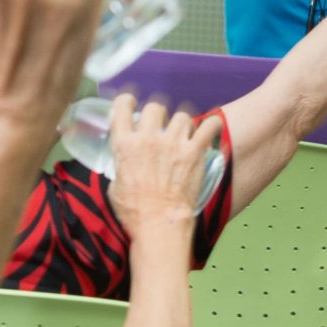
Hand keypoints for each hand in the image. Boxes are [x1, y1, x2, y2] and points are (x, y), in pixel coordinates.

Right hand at [104, 94, 221, 241]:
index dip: (127, 102)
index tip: (132, 104)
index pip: (122, 107)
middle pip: (154, 108)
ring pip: (181, 116)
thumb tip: (126, 161)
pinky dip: (211, 125)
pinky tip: (210, 129)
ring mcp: (173, 143)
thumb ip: (121, 166)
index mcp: (124, 145)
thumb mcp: (114, 186)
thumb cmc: (134, 212)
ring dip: (182, 124)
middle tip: (161, 127)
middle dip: (158, 115)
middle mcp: (148, 138)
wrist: (159, 224)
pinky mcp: (195, 151)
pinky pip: (209, 125)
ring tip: (184, 136)